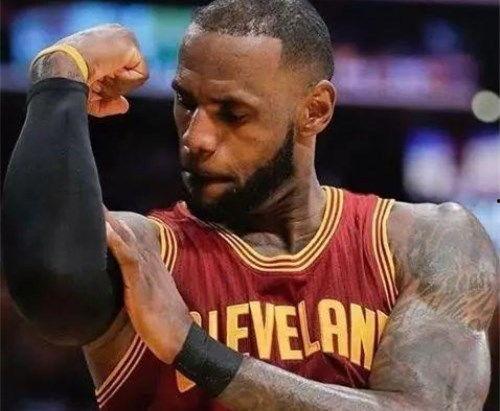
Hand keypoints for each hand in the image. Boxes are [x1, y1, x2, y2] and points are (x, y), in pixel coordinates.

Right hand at [33, 24, 148, 116]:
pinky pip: (141, 75)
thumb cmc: (68, 80)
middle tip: (95, 77)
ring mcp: (122, 35)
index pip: (120, 70)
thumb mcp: (90, 95)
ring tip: (100, 74)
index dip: (109, 83)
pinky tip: (109, 71)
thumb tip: (124, 106)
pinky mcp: (130, 42)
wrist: (62, 69)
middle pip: (130, 74)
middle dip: (114, 85)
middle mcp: (114, 34)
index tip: (91, 79)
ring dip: (118, 84)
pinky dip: (125, 82)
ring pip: (136, 76)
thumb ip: (107, 102)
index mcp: (102, 41)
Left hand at [105, 212, 191, 363]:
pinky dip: (117, 242)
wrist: (179, 338)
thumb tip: (129, 284)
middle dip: (113, 217)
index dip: (120, 224)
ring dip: (113, 223)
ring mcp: (147, 273)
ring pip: (129, 241)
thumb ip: (141, 286)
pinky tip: (105, 230)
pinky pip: (128, 259)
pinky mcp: (141, 285)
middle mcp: (151, 264)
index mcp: (153, 266)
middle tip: (94, 199)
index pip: (135, 240)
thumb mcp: (151, 298)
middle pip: (131, 234)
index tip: (104, 210)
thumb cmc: (163, 322)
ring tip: (96, 205)